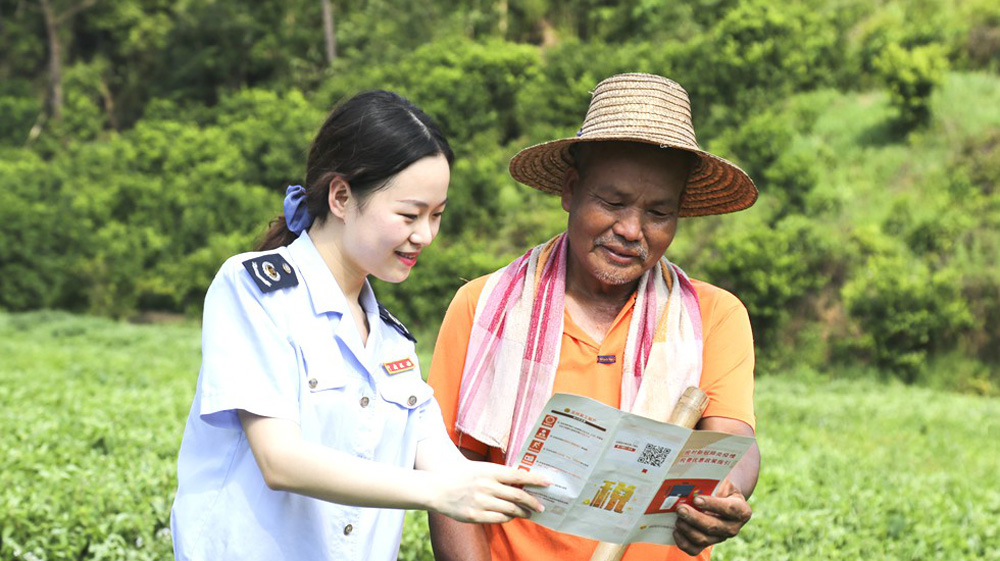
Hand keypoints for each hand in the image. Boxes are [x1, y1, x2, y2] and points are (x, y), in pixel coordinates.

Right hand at [428, 462, 549, 523]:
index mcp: (488, 471)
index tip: (548, 483)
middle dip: (533, 502)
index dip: (535, 480)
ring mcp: (480, 502)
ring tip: (530, 513)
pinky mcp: (475, 516)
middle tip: (541, 506)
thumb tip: (521, 479)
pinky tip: (512, 517)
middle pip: (518, 496)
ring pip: (510, 510)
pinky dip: (508, 518)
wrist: (436, 489)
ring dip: (523, 513)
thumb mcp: (479, 468)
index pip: (518, 476)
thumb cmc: (460, 476)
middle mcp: (486, 486)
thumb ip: (498, 474)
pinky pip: (498, 519)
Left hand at [673, 478, 751, 555]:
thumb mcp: (722, 482)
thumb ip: (712, 484)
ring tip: (678, 518)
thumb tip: (692, 482)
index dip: (712, 505)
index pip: (729, 509)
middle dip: (695, 518)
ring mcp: (721, 538)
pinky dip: (683, 542)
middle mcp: (733, 527)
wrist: (722, 498)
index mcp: (742, 510)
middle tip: (680, 509)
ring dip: (687, 529)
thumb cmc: (720, 488)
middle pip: (714, 526)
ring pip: (703, 539)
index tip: (696, 499)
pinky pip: (695, 549)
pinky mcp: (708, 543)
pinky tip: (676, 531)